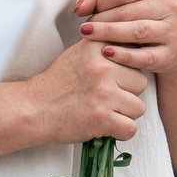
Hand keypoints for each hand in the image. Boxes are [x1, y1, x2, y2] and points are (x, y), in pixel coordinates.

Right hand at [22, 35, 151, 142]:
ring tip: (105, 112)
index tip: (114, 78)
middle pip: (141, 83)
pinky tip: (106, 126)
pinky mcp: (102, 118)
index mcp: (99, 47)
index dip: (127, 71)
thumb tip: (136, 44)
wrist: (35, 108)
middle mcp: (103, 68)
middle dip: (128, 94)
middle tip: (107, 98)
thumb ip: (106, 46)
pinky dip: (120, 132)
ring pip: (138, 108)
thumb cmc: (59, 82)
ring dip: (124, 114)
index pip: (136, 57)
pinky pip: (131, 128)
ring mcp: (103, 94)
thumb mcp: (81, 52)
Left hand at [76, 0, 176, 75]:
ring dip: (108, 34)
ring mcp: (174, 29)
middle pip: (128, 11)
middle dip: (101, 19)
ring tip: (88, 36)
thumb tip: (80, 8)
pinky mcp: (171, 53)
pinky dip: (123, 55)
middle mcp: (172, 3)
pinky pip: (144, 56)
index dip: (101, 2)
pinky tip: (106, 53)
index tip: (92, 11)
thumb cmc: (137, 14)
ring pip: (137, 31)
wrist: (168, 42)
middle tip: (85, 28)